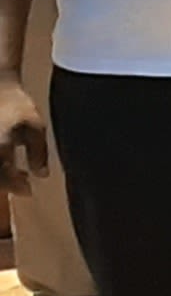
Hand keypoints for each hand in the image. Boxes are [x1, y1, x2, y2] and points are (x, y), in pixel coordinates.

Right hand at [0, 75, 45, 190]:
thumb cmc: (17, 105)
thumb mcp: (35, 127)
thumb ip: (38, 154)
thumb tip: (41, 175)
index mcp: (0, 148)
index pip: (5, 179)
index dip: (17, 187)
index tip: (30, 190)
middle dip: (7, 185)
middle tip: (24, 184)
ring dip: (2, 177)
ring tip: (19, 174)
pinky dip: (0, 167)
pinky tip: (8, 162)